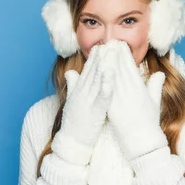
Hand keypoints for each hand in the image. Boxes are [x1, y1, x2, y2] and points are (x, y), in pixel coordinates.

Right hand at [51, 44, 116, 165]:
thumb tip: (71, 72)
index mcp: (78, 90)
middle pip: (93, 71)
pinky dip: (107, 84)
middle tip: (110, 41)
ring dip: (106, 64)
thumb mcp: (72, 101)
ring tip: (113, 51)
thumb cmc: (74, 124)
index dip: (96, 57)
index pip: (88, 70)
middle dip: (102, 55)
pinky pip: (102, 96)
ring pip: (98, 80)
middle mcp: (81, 93)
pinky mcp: (93, 111)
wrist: (71, 143)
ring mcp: (87, 101)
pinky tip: (113, 74)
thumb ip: (72, 85)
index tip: (103, 44)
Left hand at [105, 39, 167, 160]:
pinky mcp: (112, 108)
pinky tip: (96, 70)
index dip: (125, 55)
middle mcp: (131, 93)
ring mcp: (121, 100)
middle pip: (121, 69)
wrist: (142, 142)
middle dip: (115, 54)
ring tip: (102, 50)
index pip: (131, 68)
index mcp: (140, 90)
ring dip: (107, 62)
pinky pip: (106, 90)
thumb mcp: (154, 102)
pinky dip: (102, 79)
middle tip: (109, 40)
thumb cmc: (149, 124)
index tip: (119, 44)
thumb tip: (159, 74)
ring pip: (113, 77)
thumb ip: (155, 87)